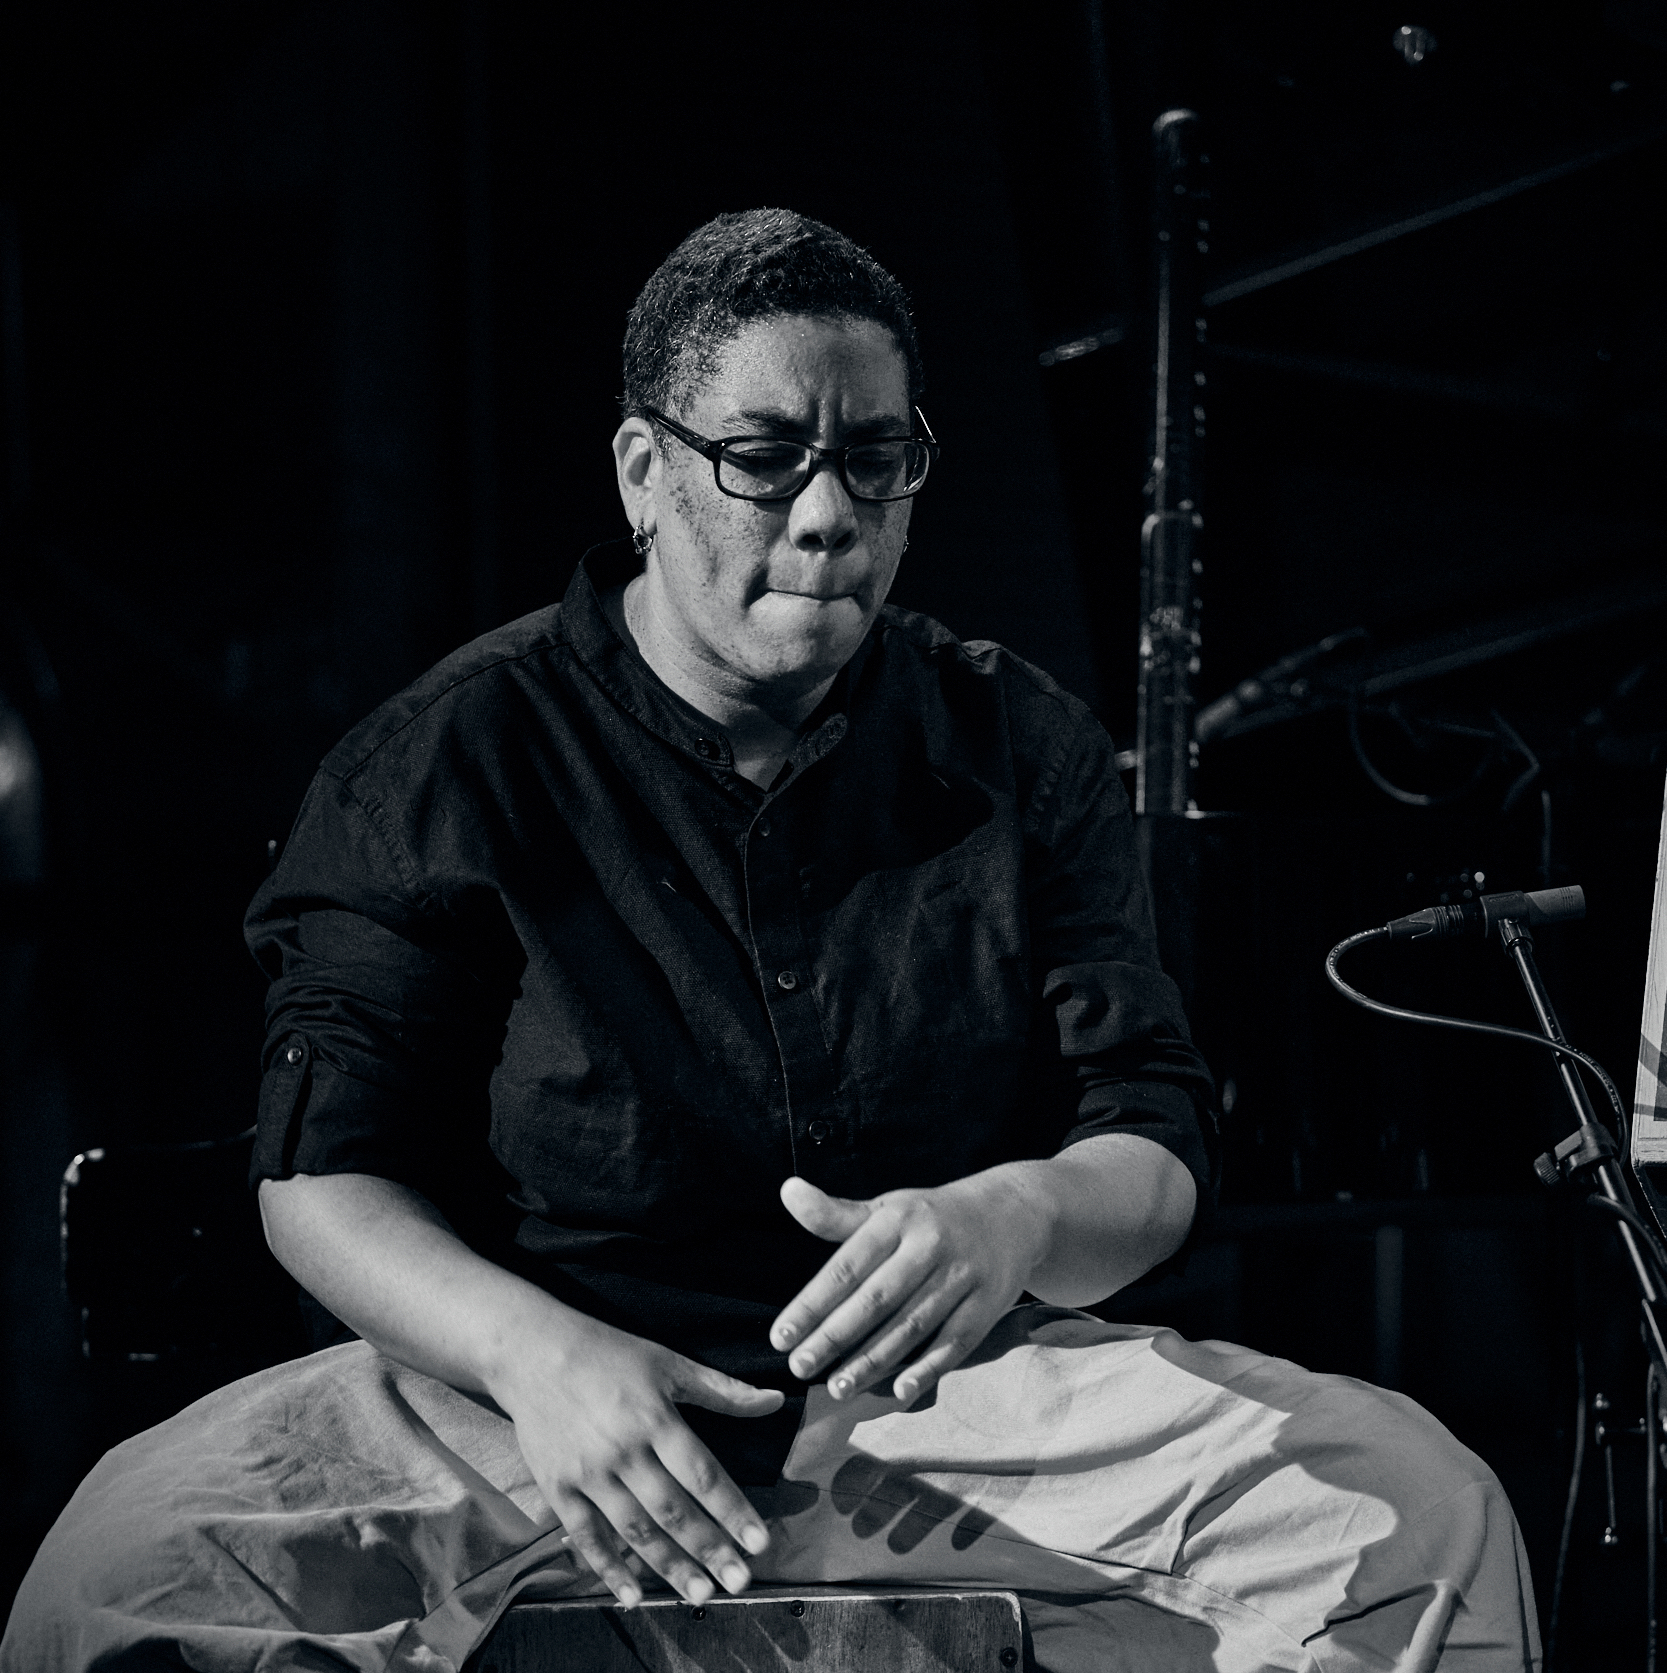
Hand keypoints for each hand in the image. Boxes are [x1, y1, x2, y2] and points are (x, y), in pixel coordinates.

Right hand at [493, 1311, 783, 1607]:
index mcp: (655, 1418)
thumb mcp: (668, 1362)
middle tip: (739, 1581)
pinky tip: (634, 1594)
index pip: (703, 1475)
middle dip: (709, 1548)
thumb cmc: (608, 1354)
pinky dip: (608, 1568)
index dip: (733, 1511)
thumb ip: (721, 1390)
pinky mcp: (559, 1487)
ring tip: (700, 1593)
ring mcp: (589, 1473)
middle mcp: (624, 1450)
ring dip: (670, 1566)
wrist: (533, 1352)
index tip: (759, 1542)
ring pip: (635, 1530)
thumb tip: (774, 1401)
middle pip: (673, 1510)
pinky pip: (586, 1536)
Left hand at [769, 1173, 1049, 1404]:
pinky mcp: (987, 1305)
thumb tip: (787, 1191)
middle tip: (800, 1367)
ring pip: (911, 1326)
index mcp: (898, 1220)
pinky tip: (899, 1392)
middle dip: (835, 1336)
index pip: (847, 1267)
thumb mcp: (888, 1207)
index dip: (812, 1304)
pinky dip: (927, 1369)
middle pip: (876, 1300)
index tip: (780, 1336)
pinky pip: (953, 1342)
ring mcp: (962, 1277)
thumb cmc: (932, 1217)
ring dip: (873, 1360)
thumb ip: (836, 1214)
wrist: (1013, 1214)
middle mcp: (930, 1246)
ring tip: (837, 1386)